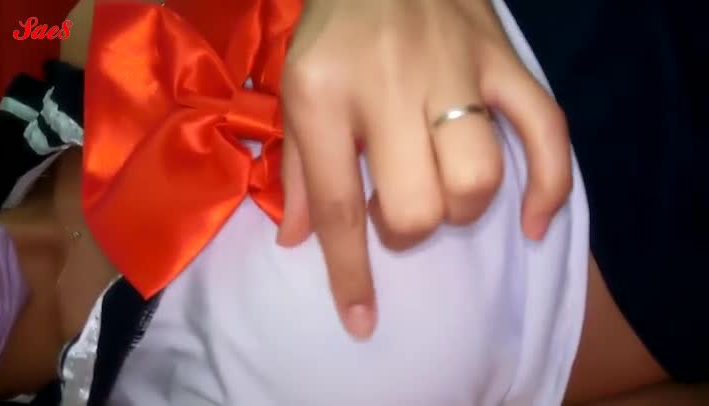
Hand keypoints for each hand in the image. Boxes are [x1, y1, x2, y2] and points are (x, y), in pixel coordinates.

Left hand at [278, 0, 570, 338]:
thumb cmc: (332, 31)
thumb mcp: (295, 91)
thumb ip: (300, 169)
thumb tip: (299, 243)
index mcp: (324, 94)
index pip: (338, 204)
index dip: (350, 272)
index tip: (362, 321)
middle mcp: (390, 85)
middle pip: (416, 203)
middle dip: (406, 231)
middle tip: (394, 210)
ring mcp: (455, 71)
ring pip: (478, 176)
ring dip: (460, 209)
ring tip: (439, 192)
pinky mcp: (502, 60)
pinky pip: (546, 129)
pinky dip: (549, 185)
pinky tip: (533, 222)